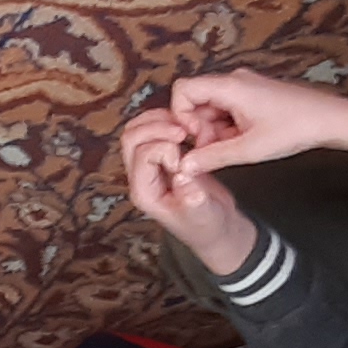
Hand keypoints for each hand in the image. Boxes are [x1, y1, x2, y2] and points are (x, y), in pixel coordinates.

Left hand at [118, 116, 259, 277]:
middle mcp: (141, 177)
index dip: (166, 150)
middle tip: (184, 131)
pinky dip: (168, 121)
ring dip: (160, 120)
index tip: (186, 162)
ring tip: (185, 127)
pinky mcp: (160, 157)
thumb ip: (193, 198)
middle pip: (132, 138)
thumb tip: (182, 175)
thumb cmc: (208, 226)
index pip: (143, 155)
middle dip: (157, 127)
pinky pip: (152, 130)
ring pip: (138, 130)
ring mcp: (148, 166)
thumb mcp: (204, 215)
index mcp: (145, 192)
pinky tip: (188, 129)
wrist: (216, 227)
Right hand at [142, 68, 347, 171]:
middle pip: (196, 100)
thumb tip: (185, 166)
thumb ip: (213, 157)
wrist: (331, 120)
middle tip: (214, 150)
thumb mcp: (250, 149)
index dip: (181, 116)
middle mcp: (234, 80)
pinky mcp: (253, 94)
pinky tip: (243, 142)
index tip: (196, 138)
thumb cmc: (296, 128)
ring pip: (211, 107)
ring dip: (213, 130)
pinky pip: (226, 109)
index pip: (183, 90)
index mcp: (230, 86)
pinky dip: (227, 127)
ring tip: (233, 148)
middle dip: (199, 128)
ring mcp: (244, 86)